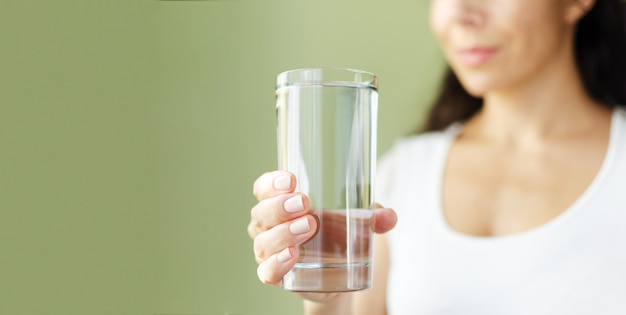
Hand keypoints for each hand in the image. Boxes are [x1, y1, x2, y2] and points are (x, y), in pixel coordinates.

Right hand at [248, 171, 396, 303]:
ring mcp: (269, 252)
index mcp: (280, 203)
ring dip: (282, 233)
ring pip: (263, 241)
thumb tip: (389, 217)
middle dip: (280, 206)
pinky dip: (276, 264)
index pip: (263, 188)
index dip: (271, 182)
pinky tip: (291, 256)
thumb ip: (372, 216)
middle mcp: (268, 226)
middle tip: (305, 203)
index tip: (292, 180)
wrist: (338, 275)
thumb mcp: (356, 220)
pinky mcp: (276, 276)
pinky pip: (267, 272)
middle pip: (261, 212)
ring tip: (308, 227)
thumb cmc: (338, 234)